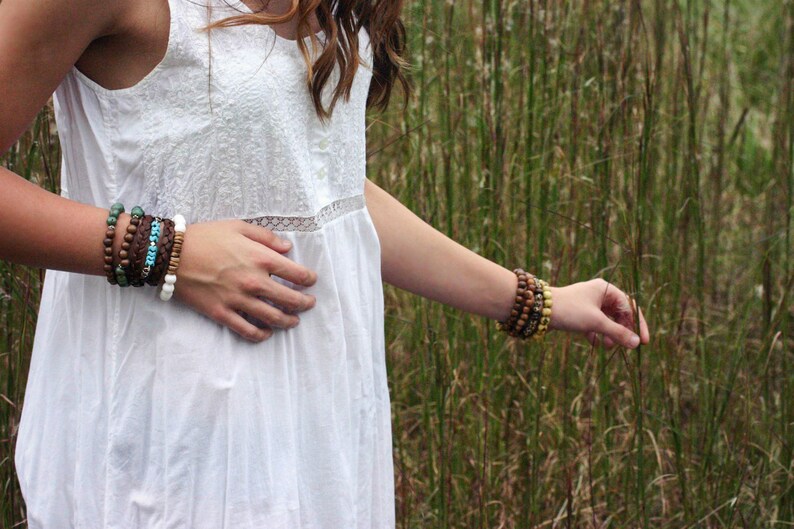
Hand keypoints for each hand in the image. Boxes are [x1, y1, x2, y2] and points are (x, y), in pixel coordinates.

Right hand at [173, 219, 317, 342]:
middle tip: (309, 303)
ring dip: (287, 321)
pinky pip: (247, 330)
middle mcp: (254, 282)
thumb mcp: (238, 227)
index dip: (309, 279)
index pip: (296, 274)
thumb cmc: (205, 236)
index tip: (311, 281)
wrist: (171, 254)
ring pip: (272, 318)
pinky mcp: (222, 313)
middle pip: (289, 299)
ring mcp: (238, 300)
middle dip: (304, 303)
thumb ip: (266, 237)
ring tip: (293, 321)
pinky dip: (260, 335)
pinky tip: (266, 333)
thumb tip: (287, 248)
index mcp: (261, 258)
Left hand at [547, 278, 649, 348]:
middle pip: (620, 314)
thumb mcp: (596, 322)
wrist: (538, 310)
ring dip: (610, 334)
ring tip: (608, 347)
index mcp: (606, 290)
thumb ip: (617, 332)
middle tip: (625, 347)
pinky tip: (596, 344)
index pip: (631, 307)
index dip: (638, 325)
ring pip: (607, 320)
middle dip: (622, 331)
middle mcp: (599, 294)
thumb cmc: (569, 310)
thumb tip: (636, 343)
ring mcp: (588, 303)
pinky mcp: (579, 313)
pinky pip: (594, 324)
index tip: (644, 342)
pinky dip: (597, 334)